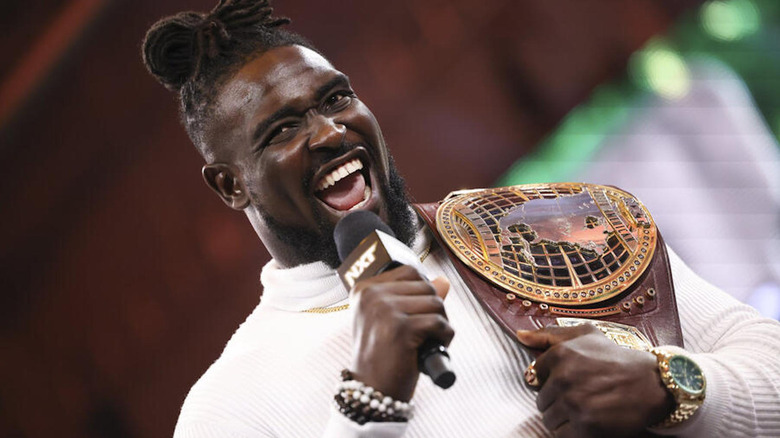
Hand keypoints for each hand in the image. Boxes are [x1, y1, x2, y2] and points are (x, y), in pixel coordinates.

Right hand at [350, 265, 452, 400]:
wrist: (372, 391)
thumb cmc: (383, 356)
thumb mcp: (394, 320)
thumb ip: (416, 297)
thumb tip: (443, 280)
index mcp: (364, 289)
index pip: (409, 272)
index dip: (423, 293)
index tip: (416, 315)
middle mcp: (371, 295)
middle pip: (425, 286)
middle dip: (434, 309)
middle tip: (426, 332)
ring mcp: (384, 310)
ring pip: (435, 302)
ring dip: (441, 322)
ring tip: (429, 340)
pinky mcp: (400, 327)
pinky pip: (438, 321)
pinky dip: (445, 336)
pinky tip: (433, 347)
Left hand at [516, 324, 674, 437]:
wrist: (652, 383)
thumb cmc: (616, 357)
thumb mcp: (585, 334)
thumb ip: (549, 334)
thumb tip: (519, 335)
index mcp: (560, 354)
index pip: (535, 375)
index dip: (551, 379)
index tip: (569, 380)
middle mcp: (564, 378)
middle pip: (541, 400)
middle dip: (557, 400)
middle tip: (580, 396)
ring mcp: (574, 404)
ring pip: (549, 419)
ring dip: (563, 418)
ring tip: (584, 409)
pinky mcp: (585, 426)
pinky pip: (562, 435)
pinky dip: (572, 433)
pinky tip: (587, 422)